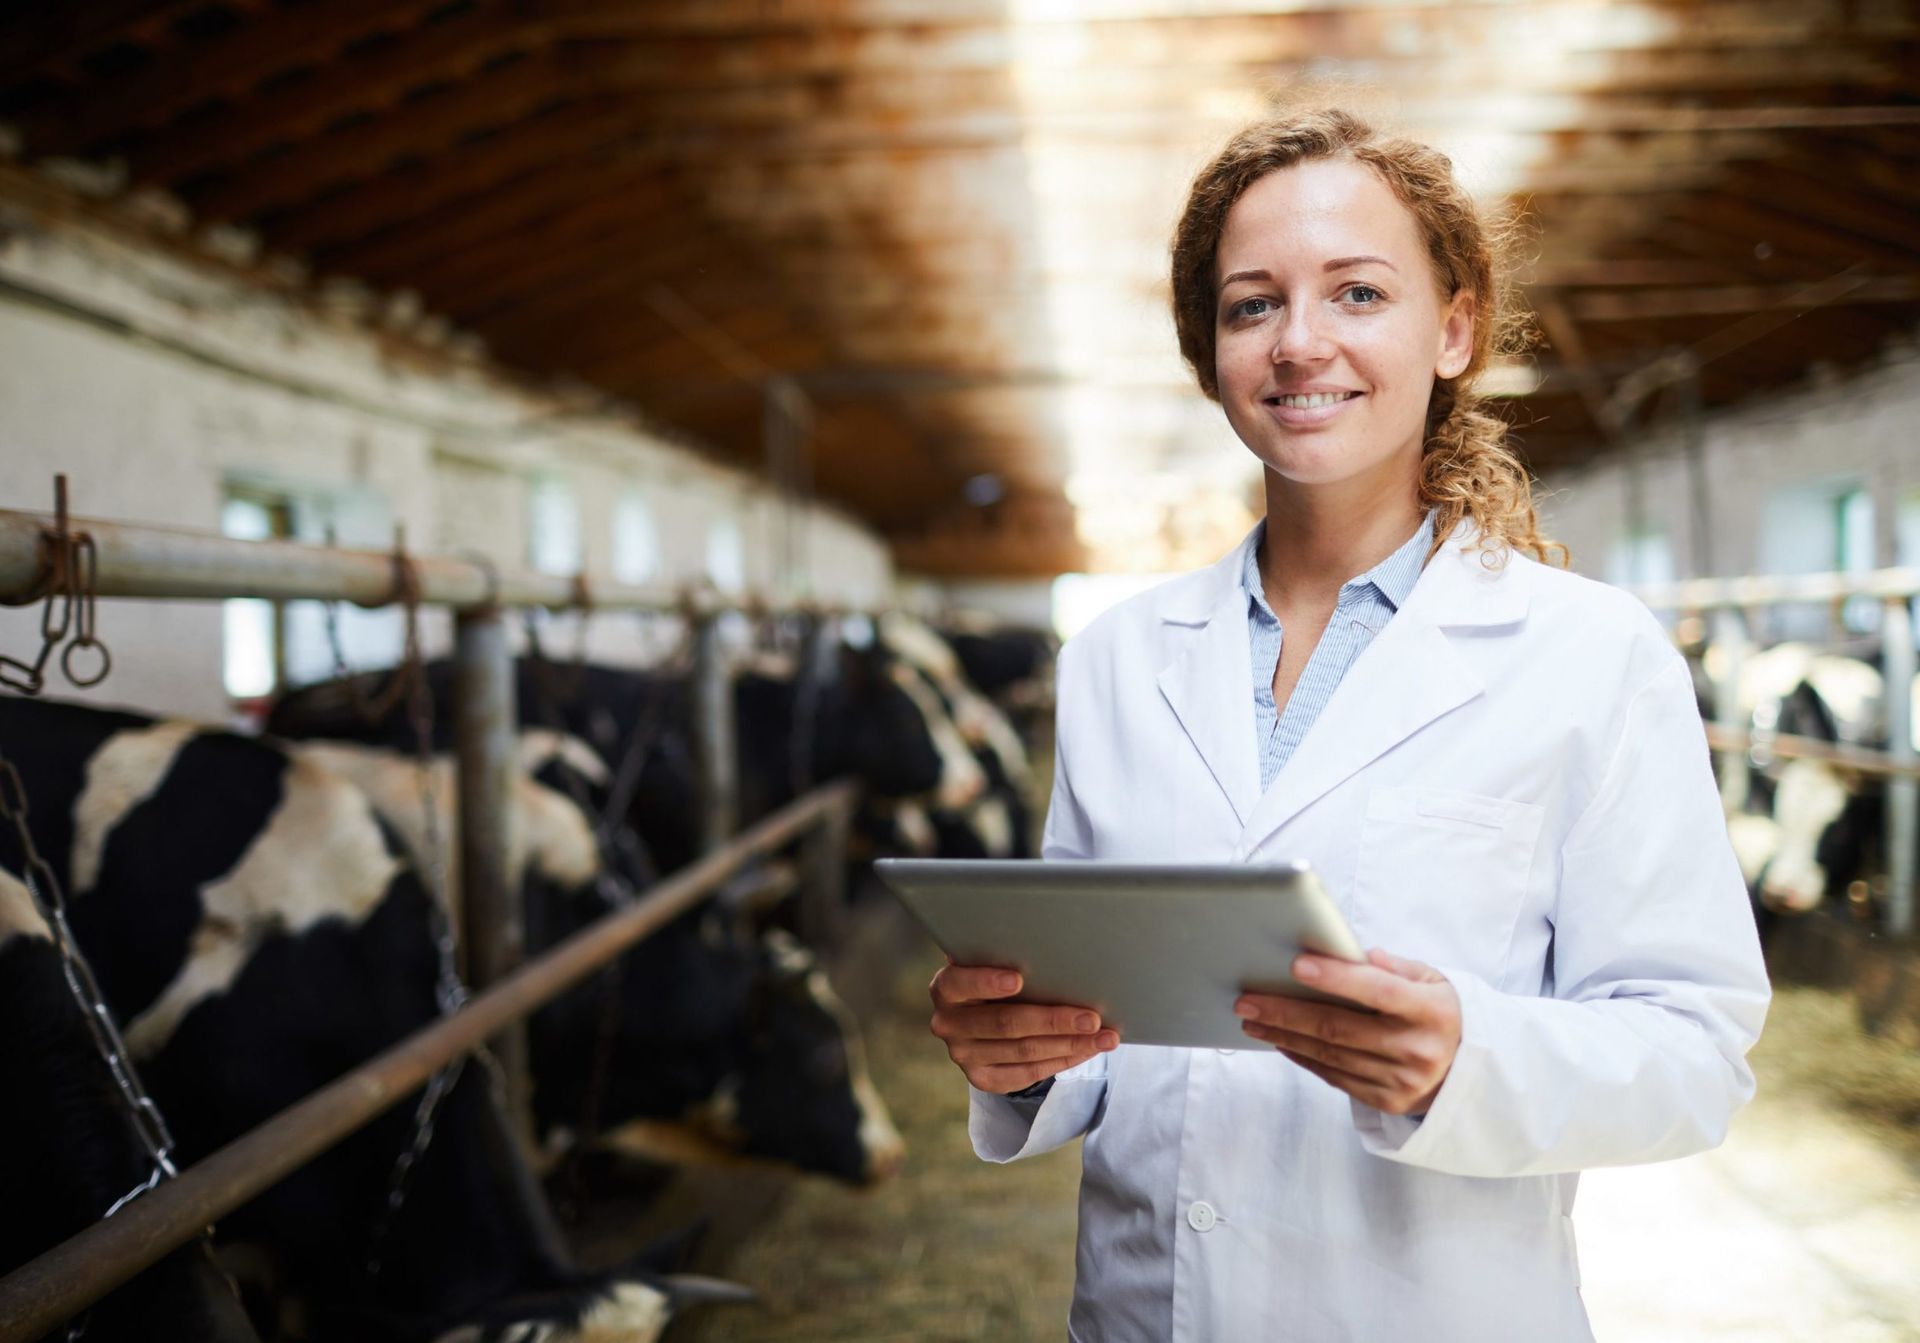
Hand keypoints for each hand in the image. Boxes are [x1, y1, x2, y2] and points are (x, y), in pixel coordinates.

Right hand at [930, 963, 1119, 1094]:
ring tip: (1105, 1036)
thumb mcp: (993, 961)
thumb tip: (1058, 951)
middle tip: (1091, 1018)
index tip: (1018, 978)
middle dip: (1053, 1021)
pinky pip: (1029, 1072)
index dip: (987, 982)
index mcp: (946, 988)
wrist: (981, 1012)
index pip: (960, 983)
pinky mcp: (982, 1078)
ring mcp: (964, 1055)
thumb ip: (1008, 956)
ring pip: (1024, 1051)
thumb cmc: (997, 975)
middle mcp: (949, 1024)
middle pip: (1005, 1024)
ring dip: (1070, 1044)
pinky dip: (1064, 1060)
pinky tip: (1089, 1049)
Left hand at [1235, 948, 1460, 1116]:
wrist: (1472, 1072)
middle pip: (1339, 1027)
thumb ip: (1394, 967)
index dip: (1337, 978)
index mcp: (1432, 1010)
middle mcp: (1416, 1048)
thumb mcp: (1433, 981)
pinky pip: (1334, 1077)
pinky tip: (1280, 1040)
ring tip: (1252, 1018)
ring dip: (1284, 1035)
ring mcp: (1401, 1080)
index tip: (1295, 965)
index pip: (1378, 991)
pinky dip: (1302, 1057)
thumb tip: (1356, 955)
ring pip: (1329, 1055)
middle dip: (1286, 1011)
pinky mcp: (1387, 1101)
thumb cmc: (1441, 1014)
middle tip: (1246, 999)